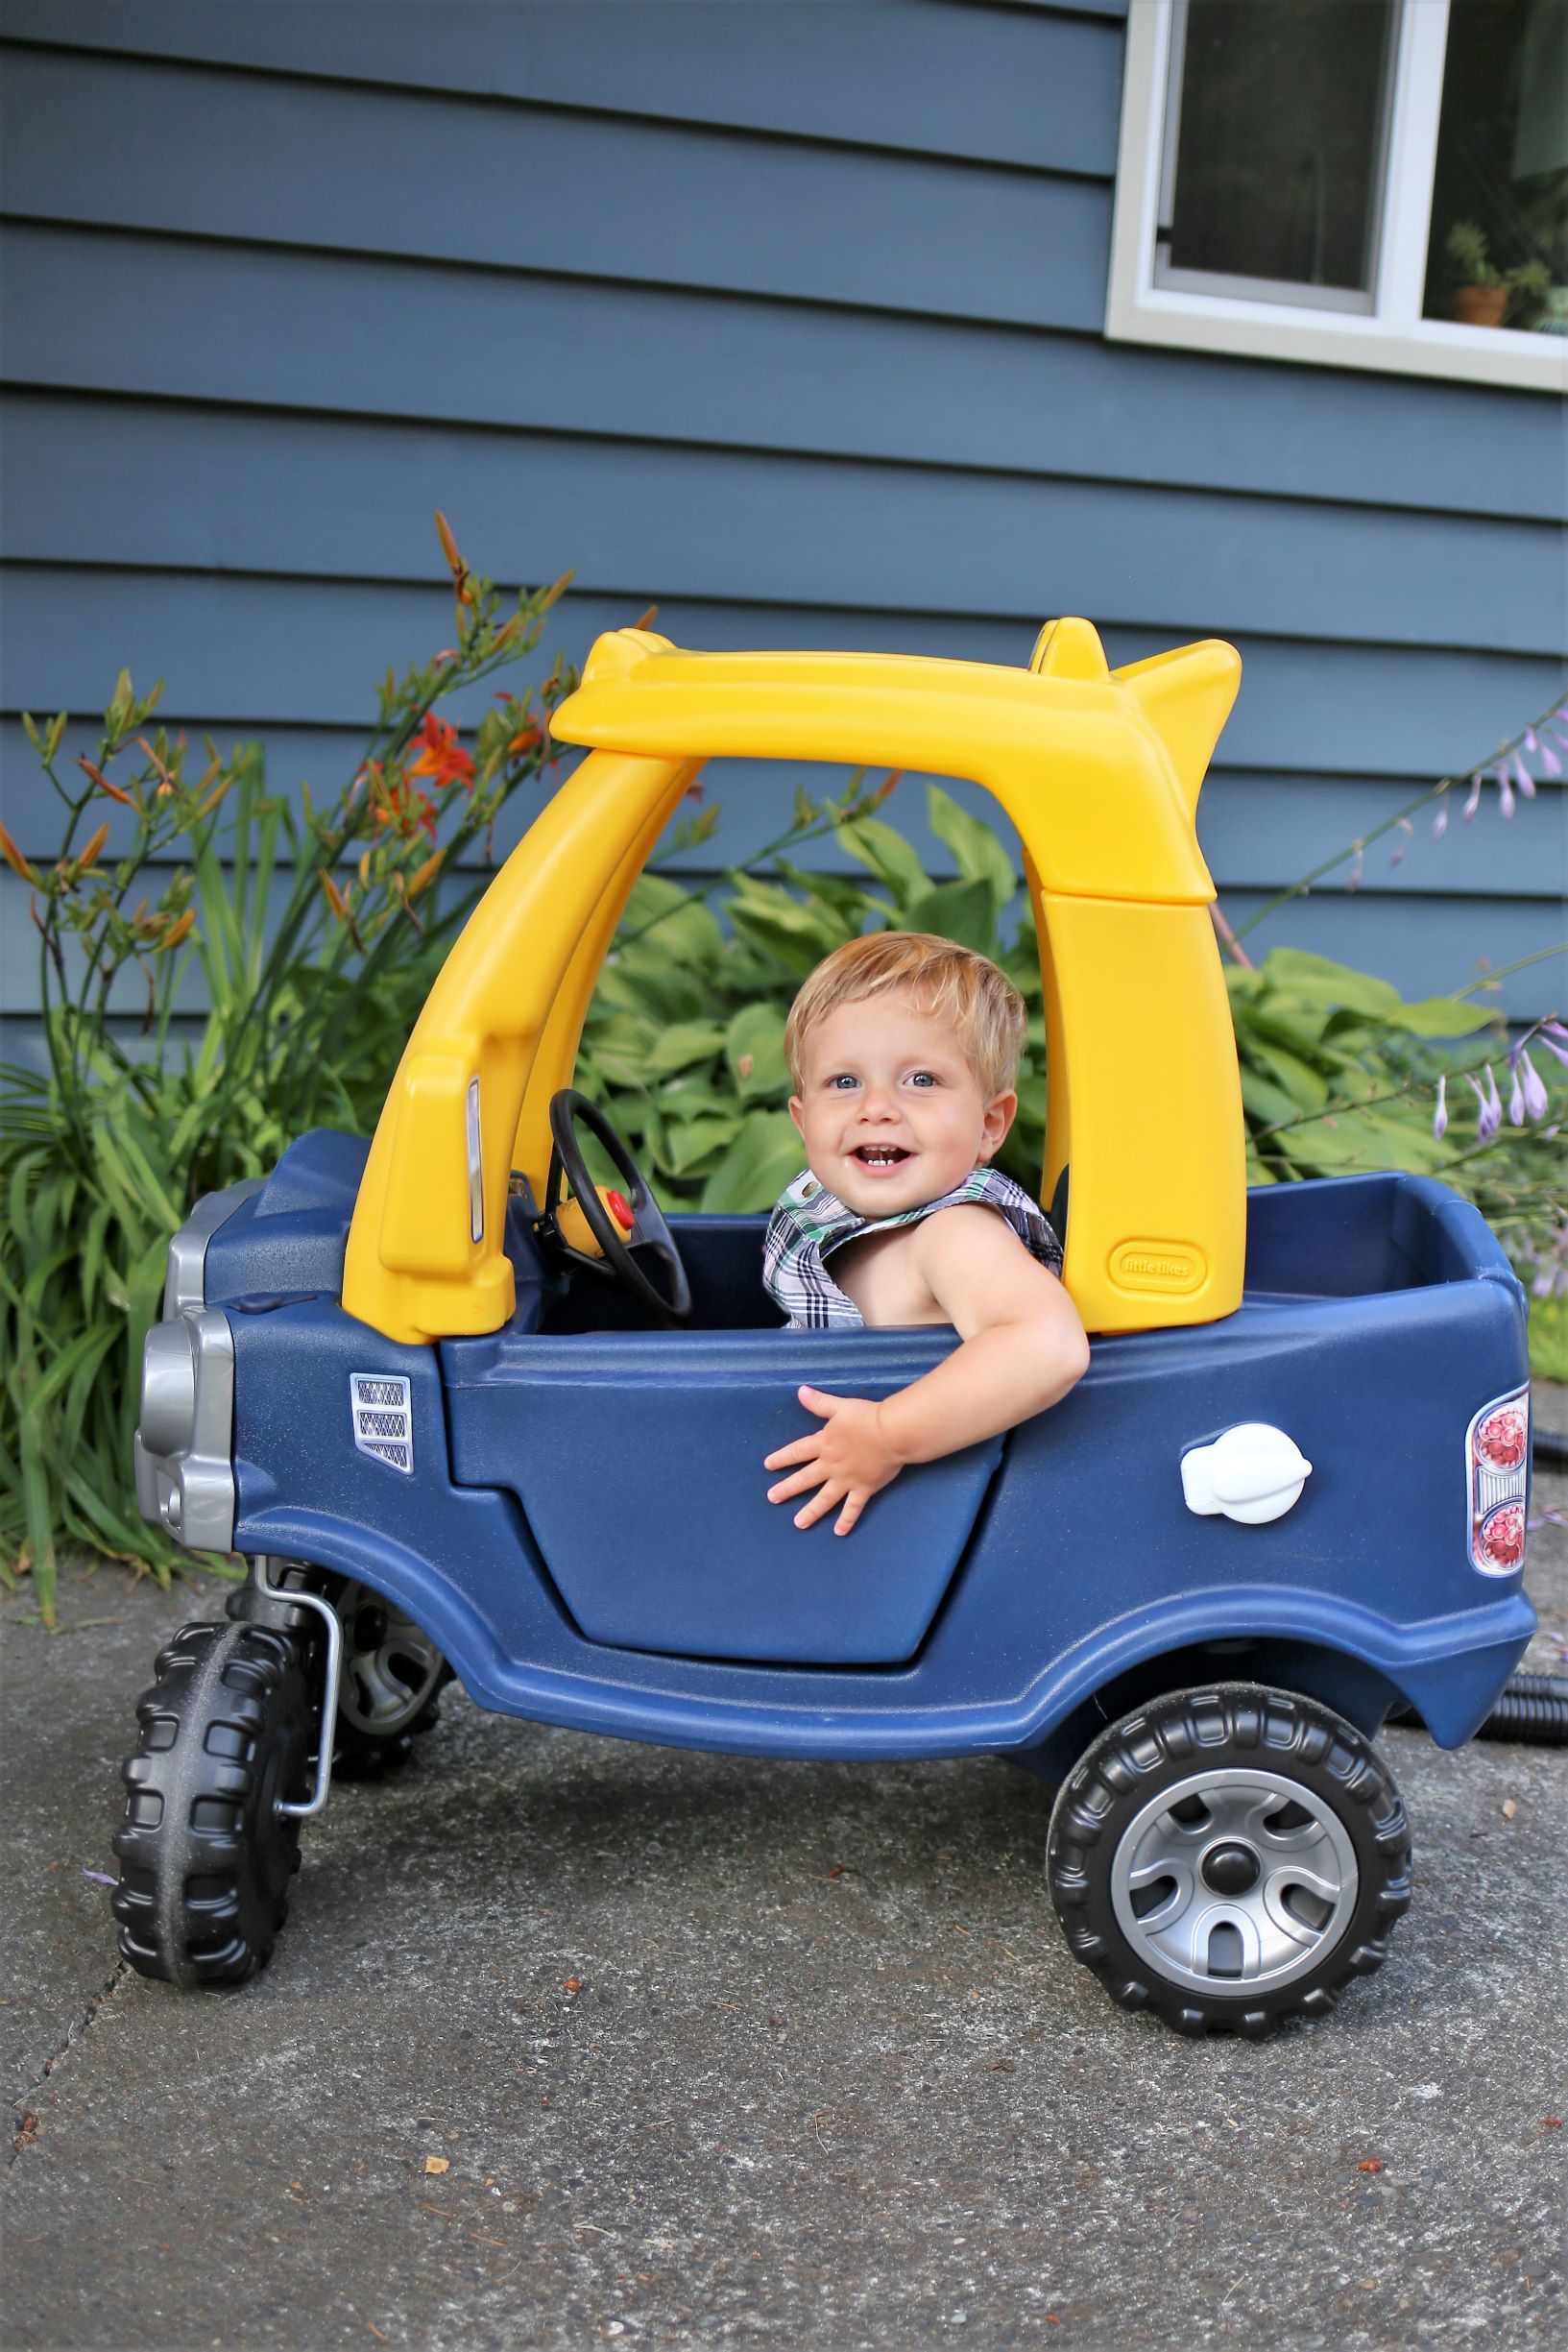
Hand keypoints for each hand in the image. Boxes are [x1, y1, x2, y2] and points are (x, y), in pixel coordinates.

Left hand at [763, 1385, 904, 1535]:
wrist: (892, 1433)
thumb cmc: (868, 1417)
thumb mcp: (840, 1407)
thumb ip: (819, 1403)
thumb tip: (800, 1391)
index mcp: (824, 1444)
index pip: (797, 1452)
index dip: (782, 1458)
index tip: (768, 1466)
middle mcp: (831, 1465)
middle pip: (804, 1479)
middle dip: (787, 1489)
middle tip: (772, 1498)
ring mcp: (846, 1480)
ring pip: (824, 1499)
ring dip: (811, 1511)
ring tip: (798, 1523)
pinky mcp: (863, 1489)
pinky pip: (853, 1508)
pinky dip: (846, 1520)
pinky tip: (838, 1532)